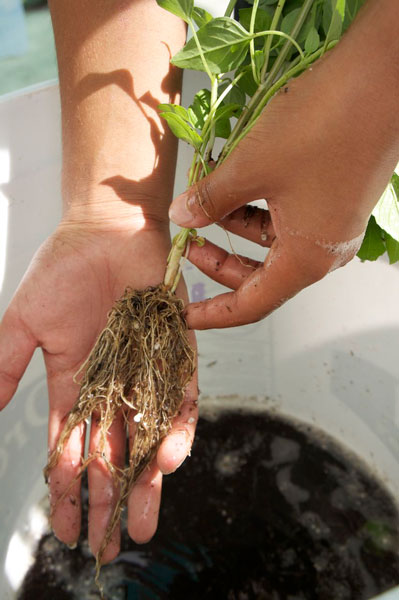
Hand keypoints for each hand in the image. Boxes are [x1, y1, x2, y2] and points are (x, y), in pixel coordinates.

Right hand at [0, 220, 196, 561]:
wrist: (109, 231)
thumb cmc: (65, 270)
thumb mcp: (25, 322)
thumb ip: (5, 364)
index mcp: (75, 382)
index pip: (70, 447)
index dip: (67, 488)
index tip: (65, 527)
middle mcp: (112, 385)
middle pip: (111, 453)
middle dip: (107, 500)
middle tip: (107, 546)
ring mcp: (146, 372)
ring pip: (147, 437)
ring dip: (144, 481)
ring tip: (139, 524)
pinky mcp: (177, 354)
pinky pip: (181, 398)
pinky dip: (176, 428)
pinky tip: (167, 460)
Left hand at [169, 22, 398, 328]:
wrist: (379, 79)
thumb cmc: (323, 127)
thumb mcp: (251, 168)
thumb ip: (212, 199)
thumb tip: (182, 216)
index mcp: (305, 259)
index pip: (251, 305)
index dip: (215, 312)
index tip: (186, 313)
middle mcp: (323, 252)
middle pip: (261, 277)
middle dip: (220, 264)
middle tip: (188, 245)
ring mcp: (331, 226)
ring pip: (272, 244)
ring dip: (236, 229)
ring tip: (207, 202)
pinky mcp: (333, 200)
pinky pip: (287, 219)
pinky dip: (257, 208)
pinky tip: (236, 184)